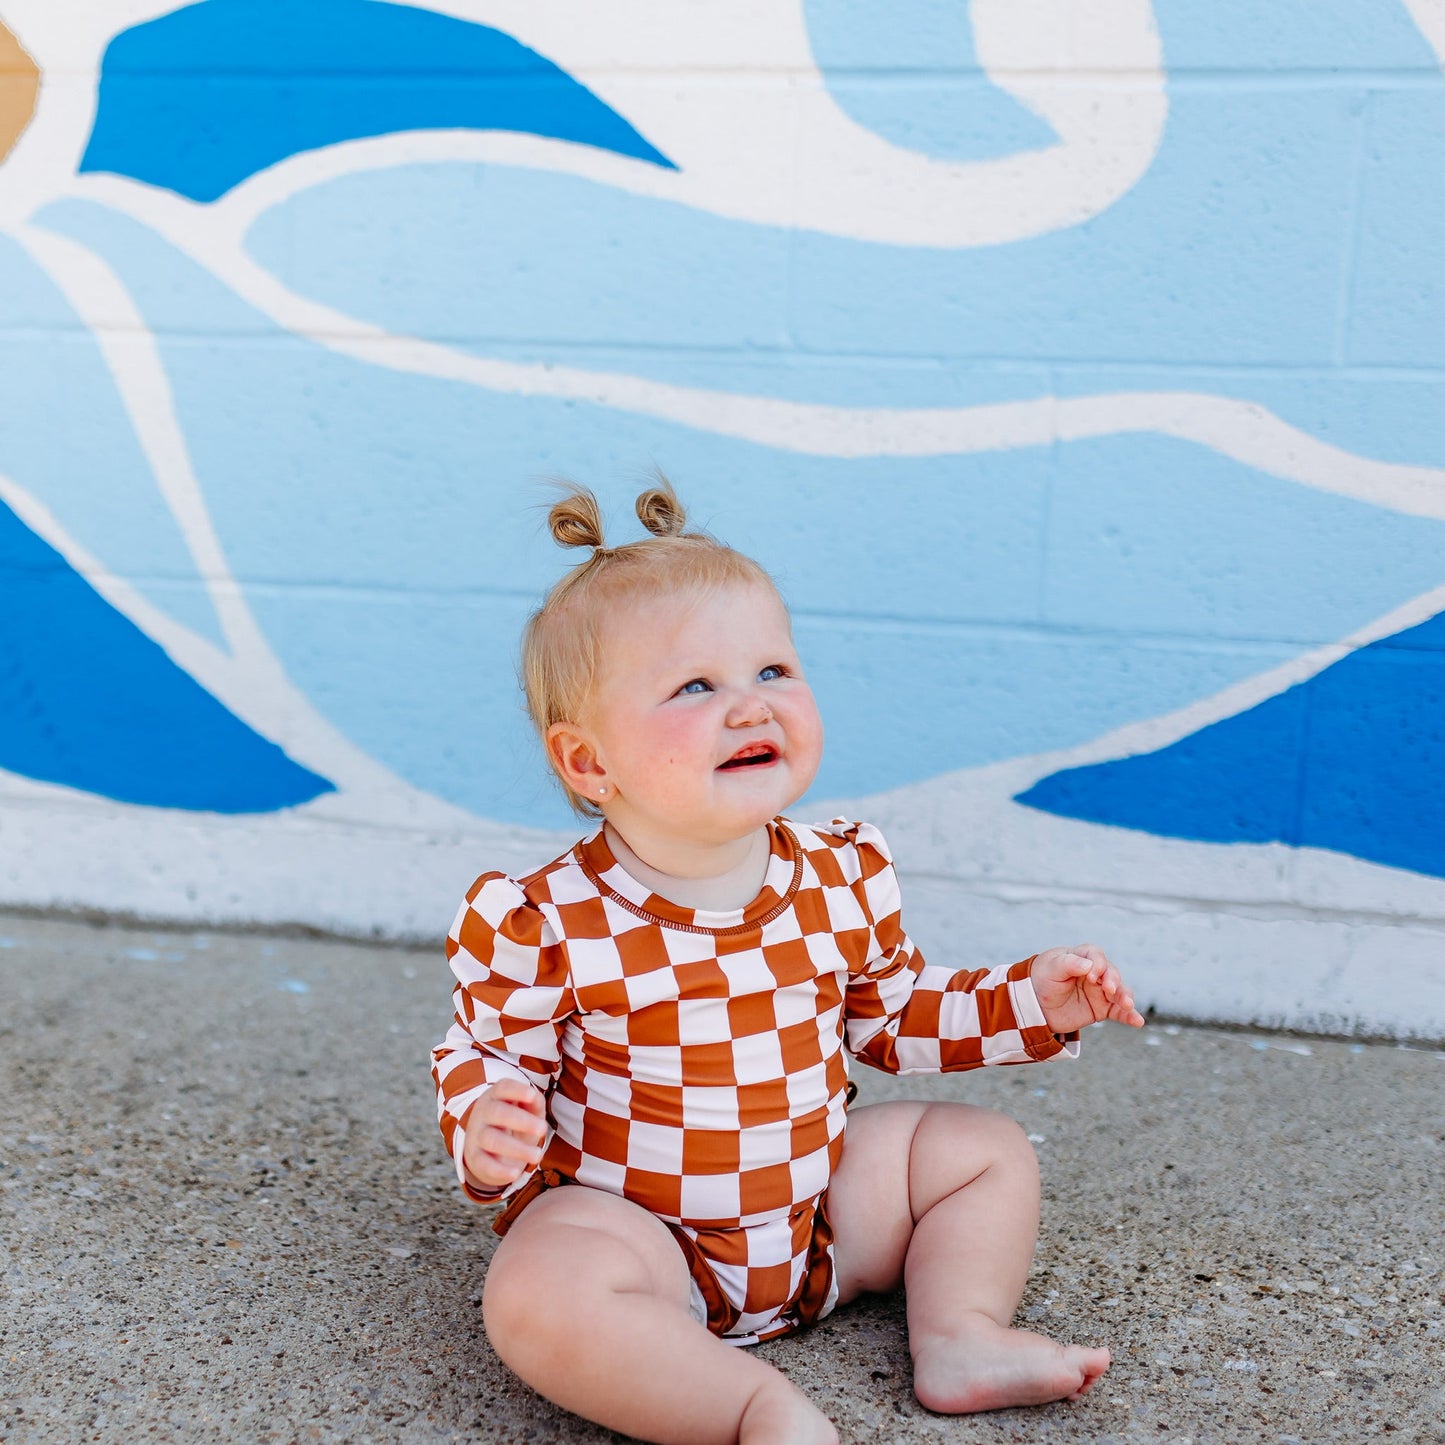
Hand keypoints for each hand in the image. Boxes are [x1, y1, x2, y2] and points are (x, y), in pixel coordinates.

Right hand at [461, 1078, 547, 1190]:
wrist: (486, 1146)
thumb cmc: (513, 1122)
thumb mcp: (525, 1110)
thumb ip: (533, 1102)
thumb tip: (535, 1098)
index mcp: (496, 1096)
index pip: (503, 1088)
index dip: (516, 1090)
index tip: (532, 1094)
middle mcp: (483, 1112)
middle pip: (497, 1112)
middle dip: (521, 1120)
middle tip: (542, 1130)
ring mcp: (476, 1134)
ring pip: (491, 1139)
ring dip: (516, 1148)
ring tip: (538, 1155)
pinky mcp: (474, 1157)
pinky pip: (483, 1164)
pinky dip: (499, 1170)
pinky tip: (515, 1173)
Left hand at [1029, 944, 1144, 1035]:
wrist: (1036, 1004)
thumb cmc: (1043, 979)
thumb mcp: (1051, 969)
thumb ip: (1069, 964)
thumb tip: (1089, 965)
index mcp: (1082, 956)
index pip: (1096, 956)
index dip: (1097, 964)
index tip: (1091, 976)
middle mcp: (1096, 972)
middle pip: (1111, 973)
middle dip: (1113, 981)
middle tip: (1110, 989)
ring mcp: (1101, 991)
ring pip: (1119, 992)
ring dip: (1125, 997)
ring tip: (1127, 1005)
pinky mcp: (1102, 1009)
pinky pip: (1119, 1012)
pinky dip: (1130, 1016)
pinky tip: (1138, 1022)